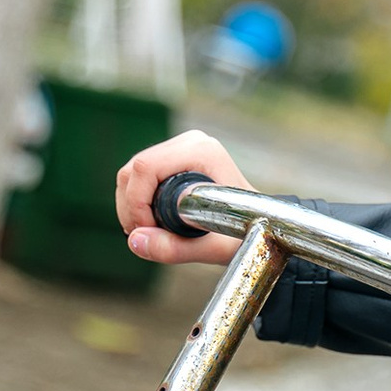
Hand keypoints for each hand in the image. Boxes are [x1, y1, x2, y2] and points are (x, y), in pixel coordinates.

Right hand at [115, 130, 255, 266]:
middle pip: (134, 169)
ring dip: (130, 206)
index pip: (146, 168)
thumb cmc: (244, 233)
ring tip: (150, 233)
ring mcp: (181, 146)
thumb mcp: (212, 248)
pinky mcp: (174, 157)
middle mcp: (191, 142)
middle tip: (147, 236)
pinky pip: (137, 176)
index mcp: (203, 152)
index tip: (148, 232)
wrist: (260, 224)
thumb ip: (174, 248)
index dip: (136, 203)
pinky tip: (149, 222)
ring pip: (131, 173)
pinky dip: (135, 201)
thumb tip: (135, 240)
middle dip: (131, 207)